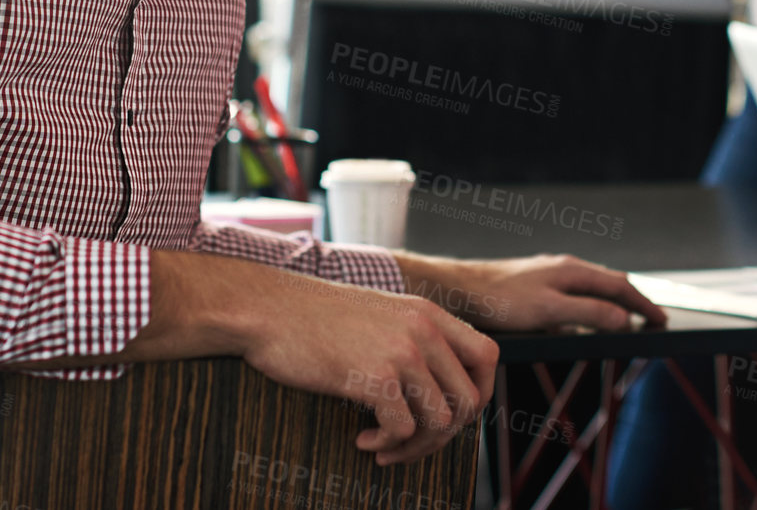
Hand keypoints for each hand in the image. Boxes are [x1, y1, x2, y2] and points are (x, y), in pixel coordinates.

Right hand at [236, 268, 499, 465]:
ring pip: (441, 422)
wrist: (269, 309)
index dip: (479, 394)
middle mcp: (423, 329)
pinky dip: (386, 445)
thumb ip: (414, 338)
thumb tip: (439, 389)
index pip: (487, 356)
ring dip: (413, 447)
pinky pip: (403, 430)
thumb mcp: (379, 315)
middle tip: (409, 443)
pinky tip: (362, 439)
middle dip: (443, 435)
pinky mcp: (374, 376)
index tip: (450, 415)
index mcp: (428, 313)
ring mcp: (402, 351)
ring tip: (383, 445)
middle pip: (469, 399)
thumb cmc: (315, 318)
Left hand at [395, 252, 668, 332]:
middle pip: (609, 283)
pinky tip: (581, 323)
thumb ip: (589, 313)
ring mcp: (549, 275)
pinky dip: (589, 308)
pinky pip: (572, 296)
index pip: (621, 286)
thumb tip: (625, 318)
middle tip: (651, 321)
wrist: (459, 289)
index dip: (644, 305)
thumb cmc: (500, 300)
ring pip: (590, 289)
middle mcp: (564, 268)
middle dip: (632, 301)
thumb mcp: (550, 311)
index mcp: (573, 270)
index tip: (662, 321)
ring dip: (611, 303)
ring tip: (624, 321)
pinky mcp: (535, 286)